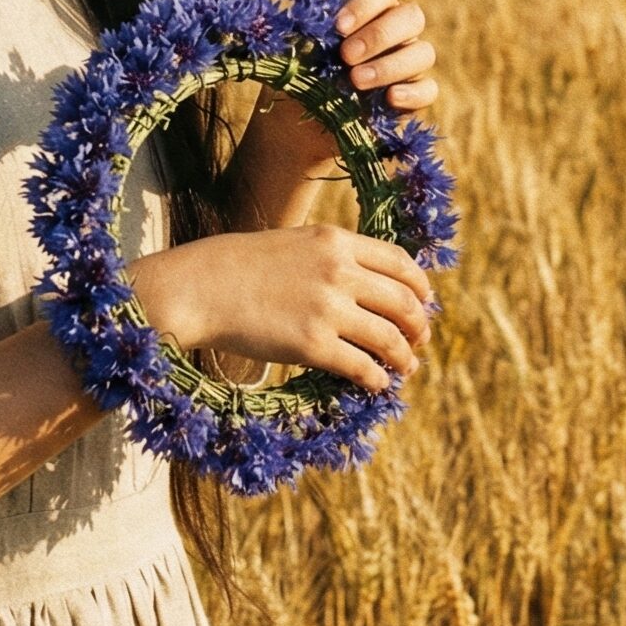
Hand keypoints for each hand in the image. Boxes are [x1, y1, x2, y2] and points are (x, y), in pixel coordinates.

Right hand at [128, 223, 435, 394]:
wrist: (199, 287)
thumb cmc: (239, 267)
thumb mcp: (294, 244)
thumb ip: (331, 259)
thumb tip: (367, 286)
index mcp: (335, 241)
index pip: (400, 263)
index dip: (420, 287)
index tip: (425, 304)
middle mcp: (338, 271)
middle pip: (404, 302)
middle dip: (419, 326)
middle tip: (420, 342)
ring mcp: (327, 308)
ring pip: (390, 338)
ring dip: (404, 357)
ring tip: (405, 368)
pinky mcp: (312, 345)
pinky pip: (362, 366)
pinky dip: (377, 379)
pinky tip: (377, 384)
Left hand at [245, 0, 441, 174]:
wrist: (297, 125)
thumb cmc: (297, 77)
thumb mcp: (294, 51)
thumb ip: (307, 33)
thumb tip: (312, 22)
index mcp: (366, 9)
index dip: (365, 4)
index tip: (337, 28)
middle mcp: (394, 31)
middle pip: (411, 16)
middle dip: (379, 35)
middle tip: (346, 56)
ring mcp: (407, 63)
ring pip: (422, 53)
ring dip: (389, 65)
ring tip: (355, 81)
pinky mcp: (413, 96)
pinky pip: (429, 89)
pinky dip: (412, 93)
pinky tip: (388, 99)